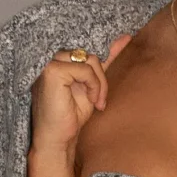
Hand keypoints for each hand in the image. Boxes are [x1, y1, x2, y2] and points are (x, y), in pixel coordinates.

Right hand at [28, 32, 132, 176]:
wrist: (59, 139)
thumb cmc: (72, 116)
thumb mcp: (92, 85)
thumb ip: (103, 63)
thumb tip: (124, 38)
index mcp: (58, 61)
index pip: (86, 49)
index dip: (107, 47)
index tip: (127, 38)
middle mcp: (51, 59)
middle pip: (90, 55)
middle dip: (101, 78)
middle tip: (100, 100)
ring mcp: (49, 64)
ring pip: (90, 60)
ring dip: (99, 83)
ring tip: (96, 102)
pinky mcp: (52, 71)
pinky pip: (85, 69)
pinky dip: (93, 85)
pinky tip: (90, 101)